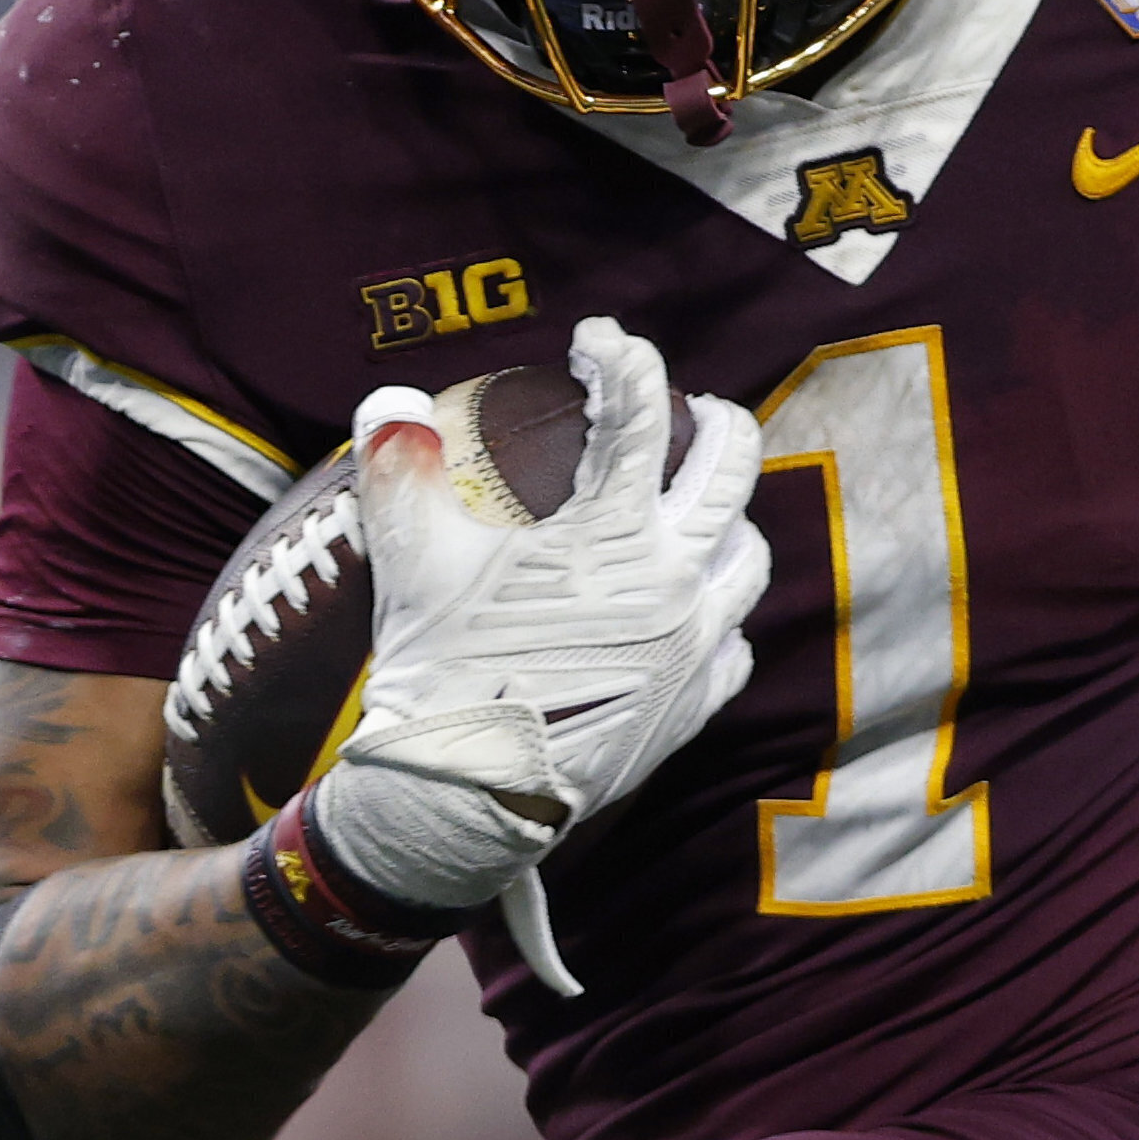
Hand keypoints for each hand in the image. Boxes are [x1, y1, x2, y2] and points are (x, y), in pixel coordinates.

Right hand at [309, 315, 768, 996]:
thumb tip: (390, 404)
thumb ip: (401, 473)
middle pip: (731, 467)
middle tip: (689, 406)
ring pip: (748, 555)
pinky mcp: (696, 702)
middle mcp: (672, 579)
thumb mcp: (412, 565)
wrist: (470, 796)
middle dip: (714, 419)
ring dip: (727, 521)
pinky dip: (718, 619)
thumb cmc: (440, 674)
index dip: (617, 358)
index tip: (595, 343)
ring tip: (699, 511)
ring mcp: (695, 643)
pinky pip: (735, 644)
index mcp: (610, 533)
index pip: (635, 413)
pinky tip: (690, 615)